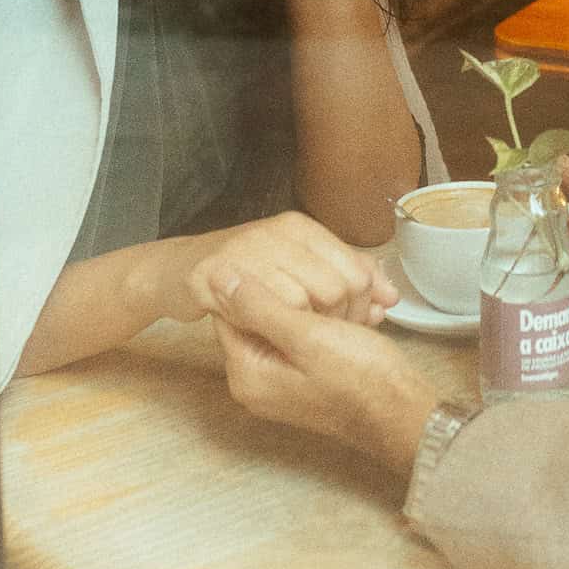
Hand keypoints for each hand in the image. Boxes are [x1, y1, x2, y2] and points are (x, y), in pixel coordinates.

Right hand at [159, 212, 397, 327]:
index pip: (357, 267)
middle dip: (340, 320)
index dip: (365, 302)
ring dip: (309, 328)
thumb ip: (342, 278)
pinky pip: (267, 306)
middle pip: (339, 285)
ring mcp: (250, 248)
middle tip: (326, 337)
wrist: (177, 270)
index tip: (360, 324)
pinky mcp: (221, 271)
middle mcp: (280, 231)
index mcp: (302, 228)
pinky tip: (271, 335)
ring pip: (308, 298)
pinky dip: (275, 326)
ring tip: (299, 339)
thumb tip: (390, 298)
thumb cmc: (243, 275)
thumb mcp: (296, 269)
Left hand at [213, 275, 434, 475]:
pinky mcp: (311, 375)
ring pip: (292, 320)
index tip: (283, 259)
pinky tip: (359, 309)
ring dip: (319, 301)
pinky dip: (332, 318)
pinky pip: (311, 335)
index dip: (253, 279)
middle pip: (262, 315)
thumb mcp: (307, 336)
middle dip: (294, 288)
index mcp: (248, 373)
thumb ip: (260, 306)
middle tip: (325, 270)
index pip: (229, 311)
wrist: (404, 415)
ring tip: (351, 289)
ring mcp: (286, 379)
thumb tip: (218, 277)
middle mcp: (260, 380)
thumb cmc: (359, 378)